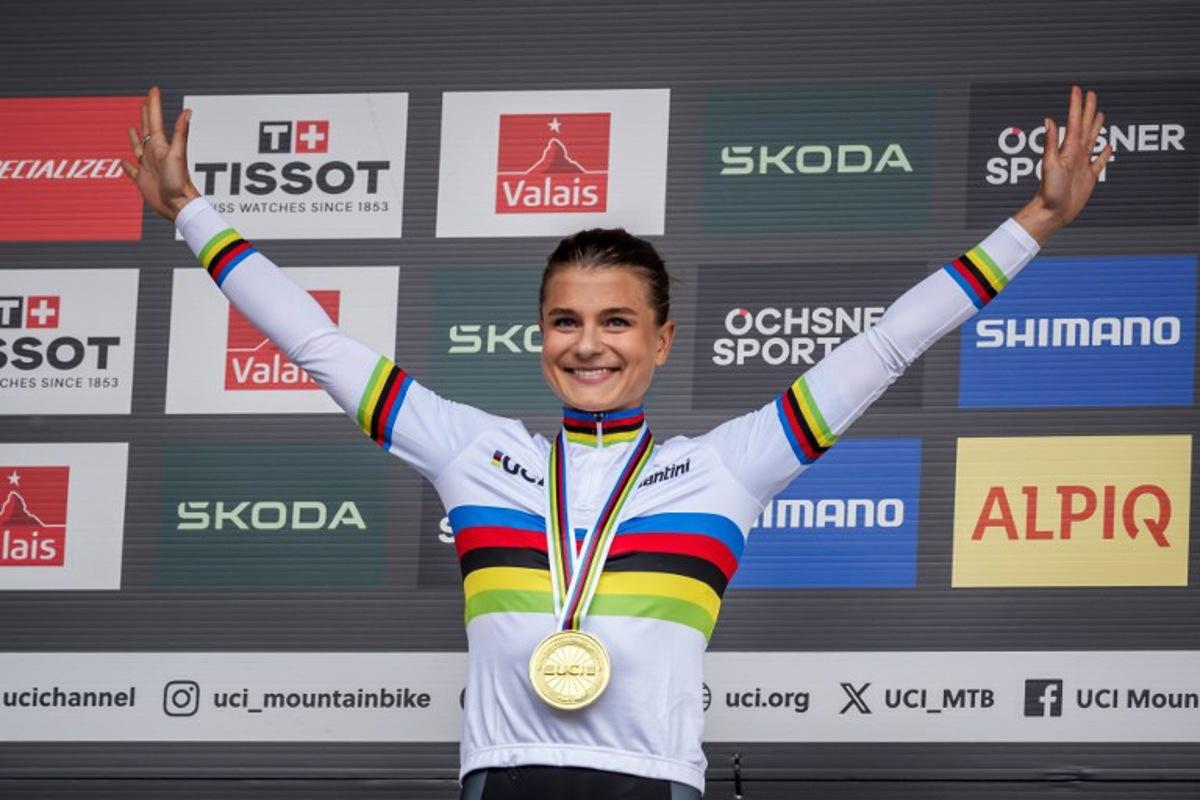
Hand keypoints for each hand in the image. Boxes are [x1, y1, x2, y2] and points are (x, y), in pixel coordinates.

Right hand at [120, 86, 199, 220]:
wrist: (178, 206)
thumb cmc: (179, 182)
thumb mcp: (177, 154)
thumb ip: (180, 132)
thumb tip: (187, 111)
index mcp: (160, 146)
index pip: (155, 120)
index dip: (153, 104)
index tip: (153, 89)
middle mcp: (153, 154)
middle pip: (147, 130)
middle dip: (144, 115)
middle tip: (144, 103)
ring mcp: (148, 167)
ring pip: (138, 147)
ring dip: (134, 137)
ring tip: (131, 128)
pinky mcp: (142, 180)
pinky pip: (131, 170)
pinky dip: (126, 165)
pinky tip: (122, 161)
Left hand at [1014, 85, 1113, 244]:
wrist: (1052, 212)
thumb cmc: (1049, 192)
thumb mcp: (1049, 164)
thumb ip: (1050, 143)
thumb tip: (1048, 120)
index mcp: (1068, 149)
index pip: (1073, 122)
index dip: (1076, 105)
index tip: (1078, 90)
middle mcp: (1076, 154)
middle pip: (1085, 126)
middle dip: (1088, 110)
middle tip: (1092, 94)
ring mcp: (1083, 164)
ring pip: (1092, 139)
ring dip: (1096, 126)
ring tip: (1099, 114)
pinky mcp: (1089, 177)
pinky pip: (1100, 161)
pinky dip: (1104, 153)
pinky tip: (1107, 146)